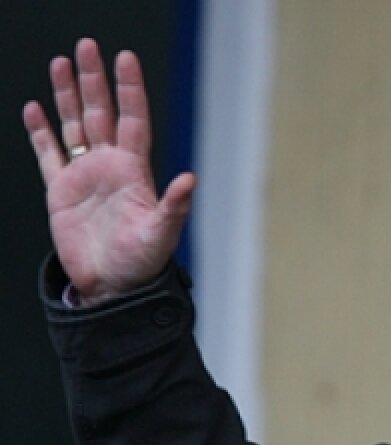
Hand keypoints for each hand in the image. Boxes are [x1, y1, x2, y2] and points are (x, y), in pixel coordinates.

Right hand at [23, 38, 195, 304]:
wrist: (113, 287)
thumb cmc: (142, 264)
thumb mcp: (162, 234)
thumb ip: (174, 206)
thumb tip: (190, 180)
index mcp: (134, 172)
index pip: (132, 119)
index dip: (129, 90)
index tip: (125, 58)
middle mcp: (110, 168)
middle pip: (101, 113)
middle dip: (94, 80)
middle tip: (87, 46)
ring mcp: (85, 177)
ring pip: (75, 126)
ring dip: (67, 96)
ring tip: (61, 64)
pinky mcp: (61, 192)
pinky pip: (48, 155)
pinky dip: (41, 133)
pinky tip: (35, 109)